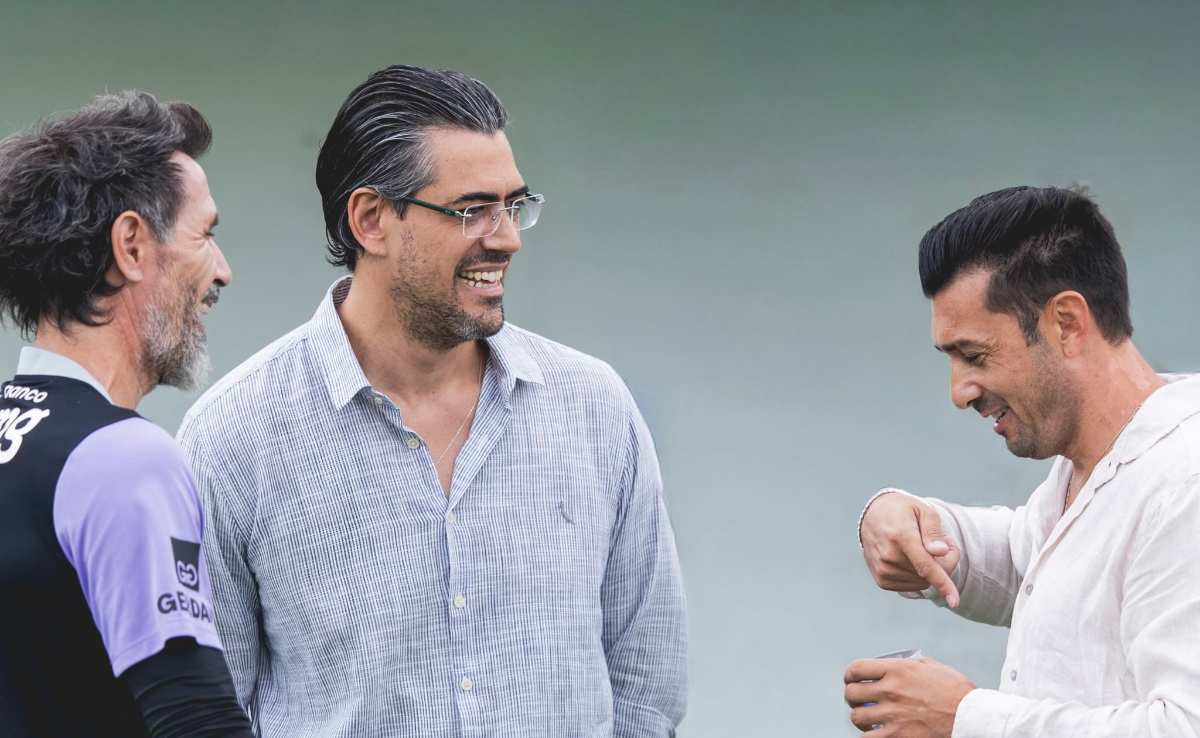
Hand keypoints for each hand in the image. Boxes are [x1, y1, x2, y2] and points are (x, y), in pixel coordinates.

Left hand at [844, 656, 975, 736]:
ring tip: (869, 721)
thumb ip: (918, 663)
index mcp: (899, 669)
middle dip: (853, 697)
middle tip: (860, 702)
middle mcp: (891, 690)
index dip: (850, 675)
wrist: (973, 721)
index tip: (851, 680)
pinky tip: (877, 735)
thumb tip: (908, 660)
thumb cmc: (960, 696)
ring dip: (861, 719)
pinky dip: (869, 737)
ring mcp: (892, 715)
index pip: (857, 669)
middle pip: (851, 693)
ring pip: (856, 717)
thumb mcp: (939, 669)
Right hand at [860, 492, 960, 607]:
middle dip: (945, 562)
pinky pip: (913, 586)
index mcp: (901, 536)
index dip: (943, 583)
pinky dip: (919, 576)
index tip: (954, 602)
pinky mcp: (882, 580)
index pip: (925, 565)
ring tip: (926, 548)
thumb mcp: (923, 511)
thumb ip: (933, 531)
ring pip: (923, 582)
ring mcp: (883, 570)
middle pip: (930, 574)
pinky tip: (914, 559)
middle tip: (946, 543)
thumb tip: (940, 553)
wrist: (872, 517)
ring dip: (932, 570)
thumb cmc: (903, 512)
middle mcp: (889, 556)